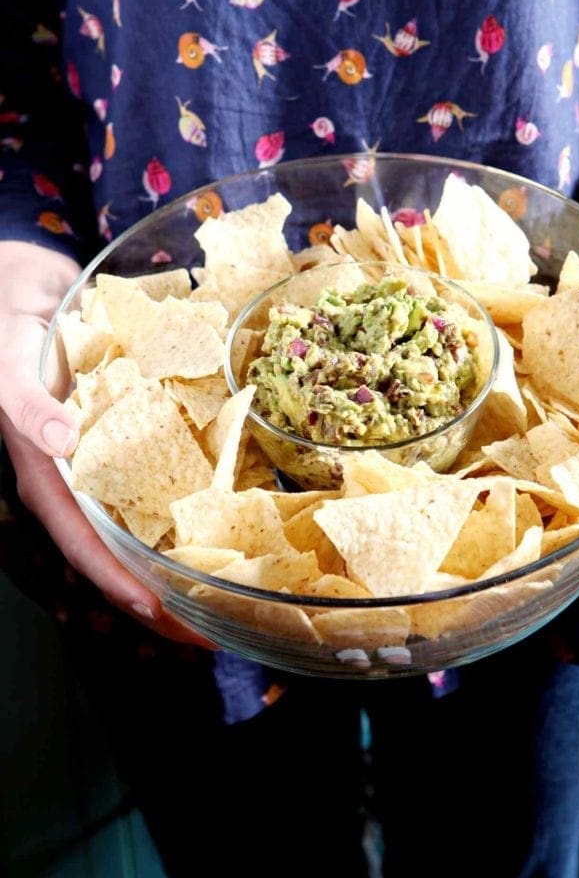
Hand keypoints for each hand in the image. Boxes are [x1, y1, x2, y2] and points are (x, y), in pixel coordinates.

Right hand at [0, 242, 212, 646]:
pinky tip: (234, 497)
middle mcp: (81, 475)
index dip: (125, 588)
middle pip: (123, 547)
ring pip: (148, 514)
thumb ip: (25, 404)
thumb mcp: (5, 362)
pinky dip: (194, 485)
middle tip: (217, 618)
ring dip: (184, 547)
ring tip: (234, 573)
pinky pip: (165, 463)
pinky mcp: (131, 426)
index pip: (86, 548)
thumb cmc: (6, 322)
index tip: (170, 618)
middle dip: (165, 587)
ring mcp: (108, 453)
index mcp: (48, 475)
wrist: (24, 281)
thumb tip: (61, 448)